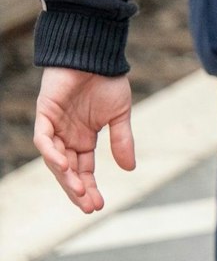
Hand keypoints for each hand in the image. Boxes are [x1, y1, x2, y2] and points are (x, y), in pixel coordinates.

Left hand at [34, 67, 135, 212]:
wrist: (96, 54)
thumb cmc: (107, 80)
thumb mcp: (120, 114)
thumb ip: (122, 140)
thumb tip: (130, 169)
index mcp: (84, 139)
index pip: (84, 170)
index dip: (89, 187)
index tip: (99, 205)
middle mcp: (67, 137)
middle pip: (68, 171)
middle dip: (77, 189)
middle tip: (89, 205)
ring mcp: (54, 127)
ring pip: (55, 160)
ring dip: (65, 177)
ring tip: (79, 190)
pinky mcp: (45, 115)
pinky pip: (43, 140)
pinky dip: (51, 153)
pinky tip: (65, 164)